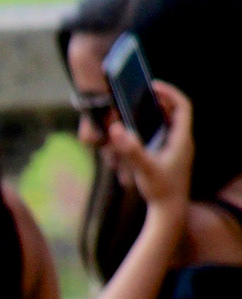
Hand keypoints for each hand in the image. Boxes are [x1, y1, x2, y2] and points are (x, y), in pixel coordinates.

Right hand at [108, 80, 193, 216]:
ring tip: (138, 109)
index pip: (183, 106)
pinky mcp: (170, 157)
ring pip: (170, 123)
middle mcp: (183, 141)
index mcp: (182, 139)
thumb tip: (116, 129)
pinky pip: (164, 134)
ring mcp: (178, 149)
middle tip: (141, 95)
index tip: (152, 86)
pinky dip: (153, 127)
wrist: (170, 211)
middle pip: (177, 112)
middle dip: (160, 101)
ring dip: (156, 113)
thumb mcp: (144, 168)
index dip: (169, 93)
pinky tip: (138, 132)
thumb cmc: (160, 190)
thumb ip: (130, 149)